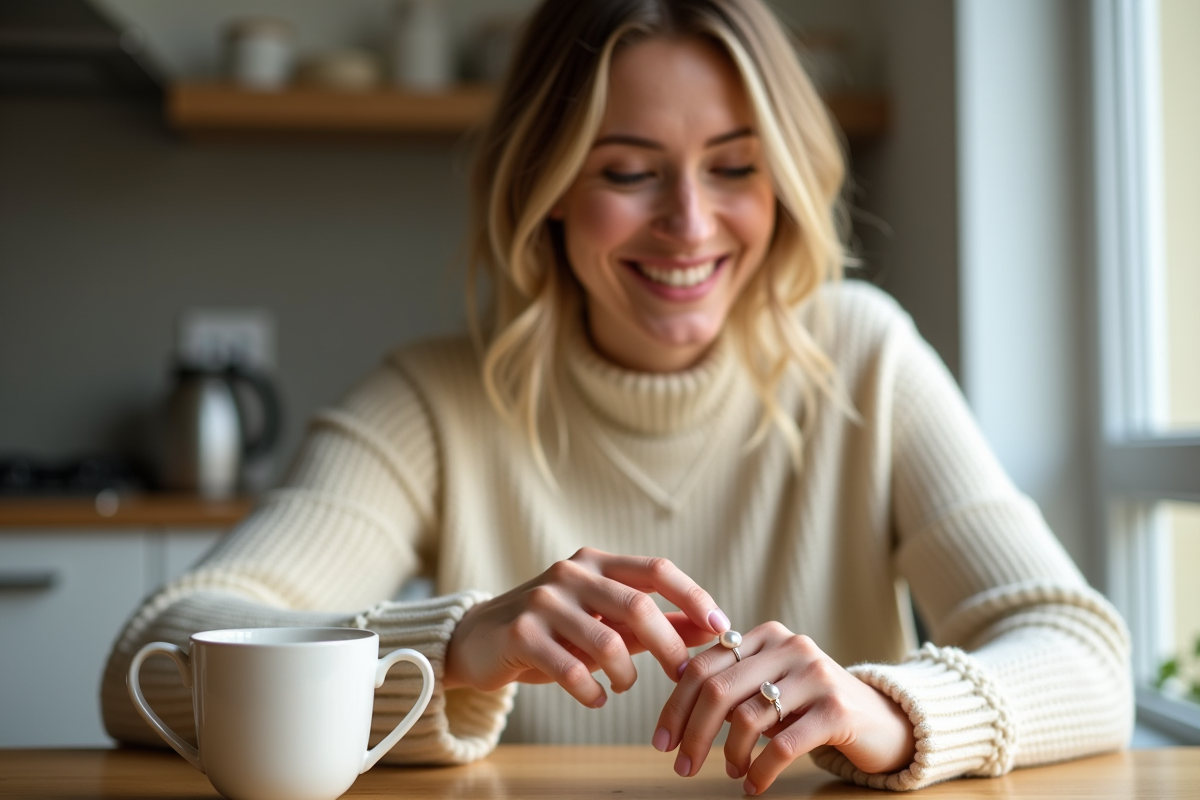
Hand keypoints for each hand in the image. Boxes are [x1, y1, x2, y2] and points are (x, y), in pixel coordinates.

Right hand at [443, 547, 728, 707]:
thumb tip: (710, 630)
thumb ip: (653, 623)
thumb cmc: (552, 632)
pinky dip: (592, 692)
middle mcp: (571, 574)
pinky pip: (571, 670)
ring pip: (607, 642)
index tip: (721, 628)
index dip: (693, 597)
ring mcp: (544, 601)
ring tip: (623, 686)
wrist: (477, 641)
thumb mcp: (603, 621)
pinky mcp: (521, 633)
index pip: (657, 570)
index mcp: (596, 562)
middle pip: (638, 606)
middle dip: (669, 645)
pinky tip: (595, 698)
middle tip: (682, 674)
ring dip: (626, 674)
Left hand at [655, 622, 915, 794]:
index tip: (663, 740)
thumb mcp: (772, 685)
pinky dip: (760, 771)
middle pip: (718, 689)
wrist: (883, 720)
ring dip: (730, 754)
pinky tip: (753, 787)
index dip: (675, 705)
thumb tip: (677, 708)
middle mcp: (790, 646)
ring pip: (747, 717)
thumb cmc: (813, 706)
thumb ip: (733, 685)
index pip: (704, 666)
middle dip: (693, 732)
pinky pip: (782, 744)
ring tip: (731, 772)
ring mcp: (815, 674)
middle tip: (682, 766)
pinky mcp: (836, 708)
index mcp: (766, 635)